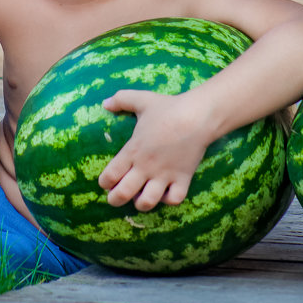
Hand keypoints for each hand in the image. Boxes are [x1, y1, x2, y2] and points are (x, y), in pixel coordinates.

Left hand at [97, 90, 211, 212]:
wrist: (197, 116)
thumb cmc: (168, 108)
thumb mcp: (141, 99)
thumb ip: (120, 99)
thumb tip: (104, 103)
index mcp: (132, 150)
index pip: (110, 176)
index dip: (104, 182)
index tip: (106, 182)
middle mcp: (145, 167)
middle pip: (123, 194)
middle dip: (115, 199)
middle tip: (116, 197)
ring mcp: (165, 175)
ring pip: (147, 202)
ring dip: (141, 203)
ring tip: (140, 197)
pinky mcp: (183, 178)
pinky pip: (173, 200)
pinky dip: (168, 200)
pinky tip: (165, 193)